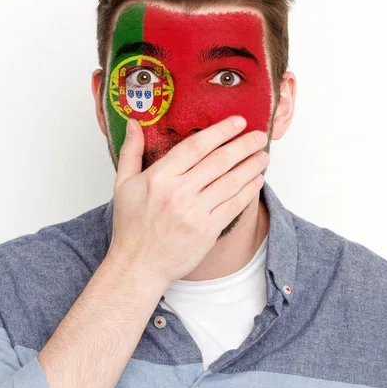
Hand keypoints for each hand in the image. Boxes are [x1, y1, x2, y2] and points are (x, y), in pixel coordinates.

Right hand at [108, 115, 268, 287]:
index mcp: (159, 177)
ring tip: (263, 155)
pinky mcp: (207, 231)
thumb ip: (130, 151)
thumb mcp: (123, 185)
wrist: (138, 265)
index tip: (237, 122)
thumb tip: (134, 124)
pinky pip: (234, 205)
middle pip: (219, 161)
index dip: (220, 131)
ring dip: (251, 166)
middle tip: (259, 135)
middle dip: (244, 145)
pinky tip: (257, 180)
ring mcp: (195, 213)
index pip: (195, 146)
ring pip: (231, 182)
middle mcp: (178, 193)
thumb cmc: (131, 226)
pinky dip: (248, 191)